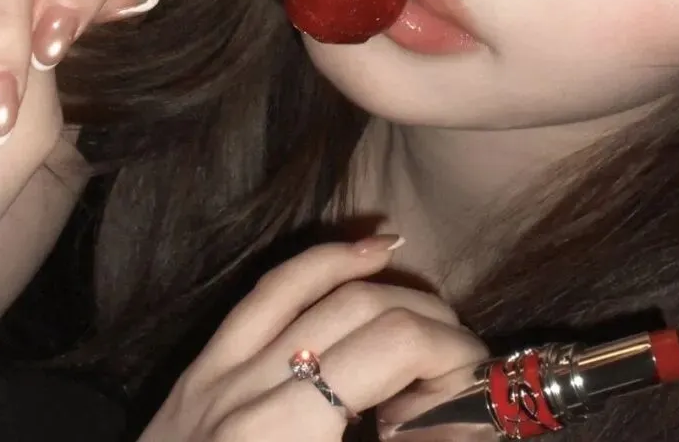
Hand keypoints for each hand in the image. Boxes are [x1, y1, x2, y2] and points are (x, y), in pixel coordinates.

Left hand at [139, 239, 486, 441]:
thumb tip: (455, 426)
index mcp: (285, 439)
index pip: (390, 347)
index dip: (450, 352)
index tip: (476, 384)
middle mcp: (254, 392)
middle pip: (362, 313)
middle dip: (429, 324)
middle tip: (462, 363)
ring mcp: (221, 371)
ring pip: (315, 287)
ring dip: (383, 281)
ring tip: (432, 303)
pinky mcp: (202, 365)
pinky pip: (268, 291)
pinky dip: (321, 263)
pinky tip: (365, 255)